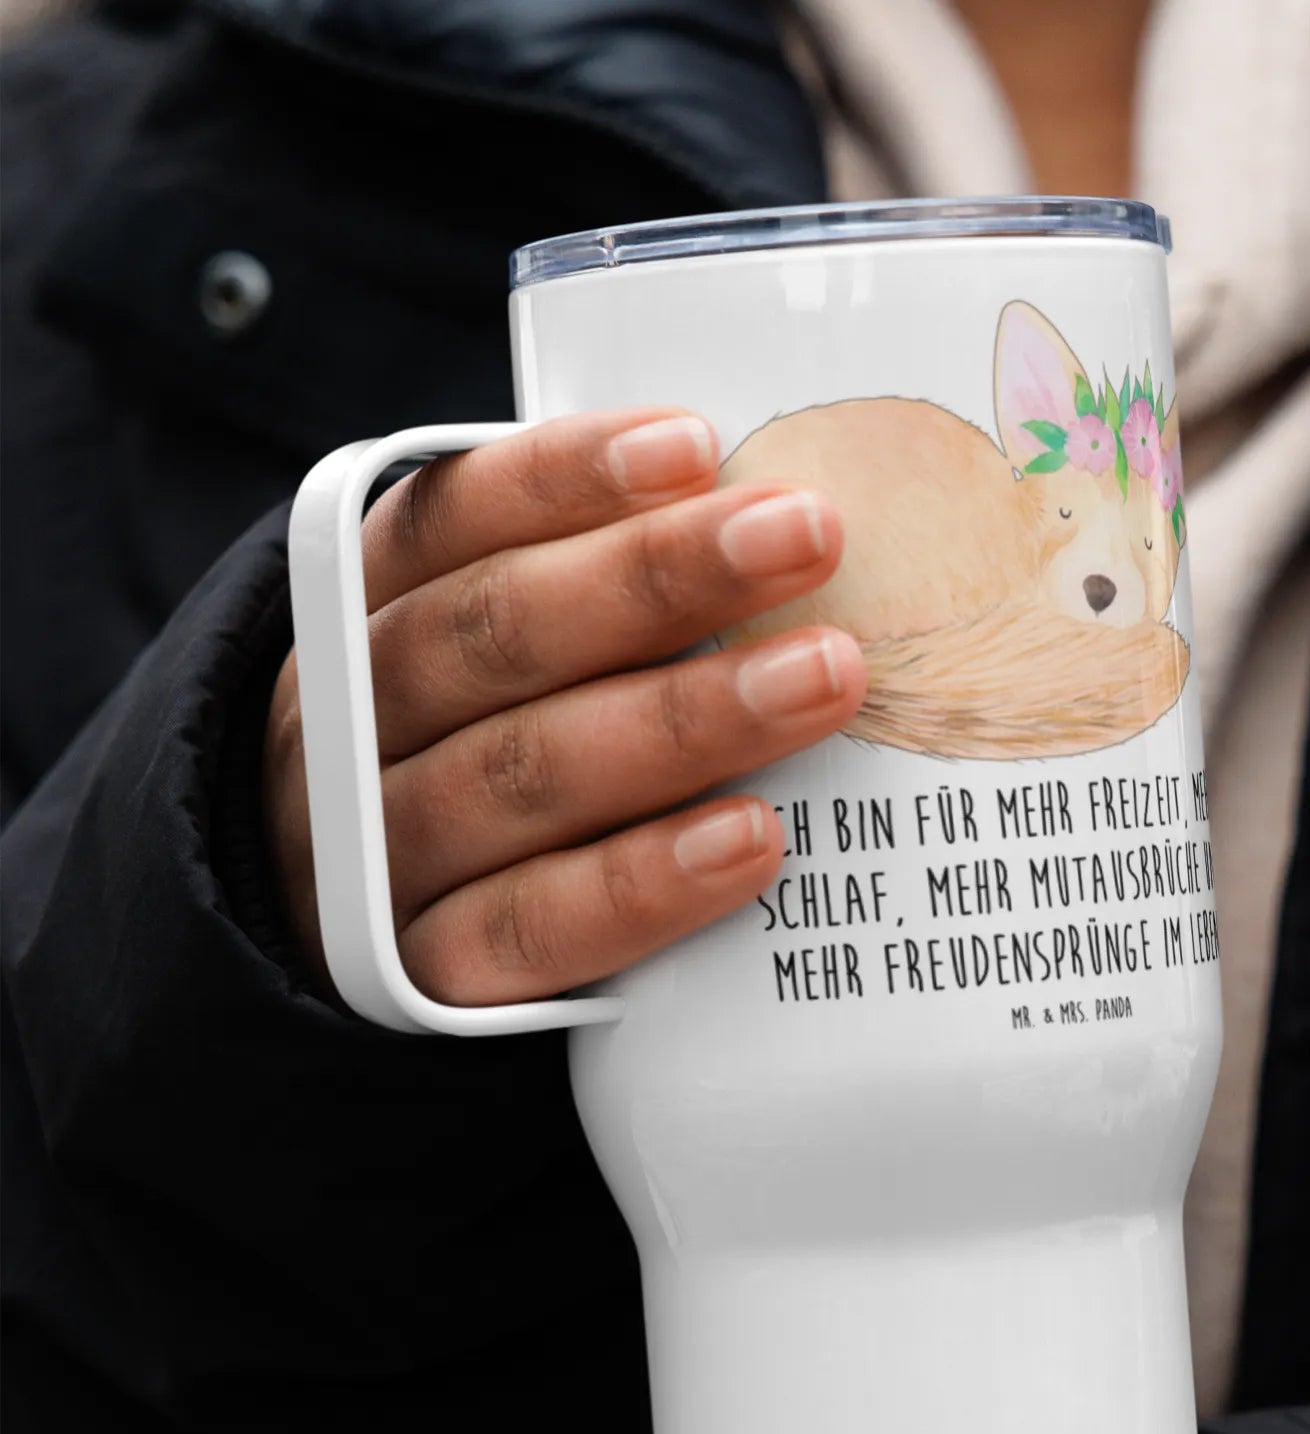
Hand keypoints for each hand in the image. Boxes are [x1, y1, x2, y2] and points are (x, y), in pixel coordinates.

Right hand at [264, 409, 865, 999]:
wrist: (347, 937)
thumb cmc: (467, 753)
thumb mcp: (488, 651)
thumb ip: (591, 587)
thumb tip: (771, 509)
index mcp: (361, 609)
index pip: (450, 519)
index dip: (566, 479)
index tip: (697, 446)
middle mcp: (348, 722)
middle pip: (496, 634)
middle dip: (657, 579)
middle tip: (808, 537)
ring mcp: (377, 853)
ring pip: (523, 773)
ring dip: (683, 720)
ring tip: (825, 678)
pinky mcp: (425, 974)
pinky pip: (533, 927)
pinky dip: (643, 882)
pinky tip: (753, 839)